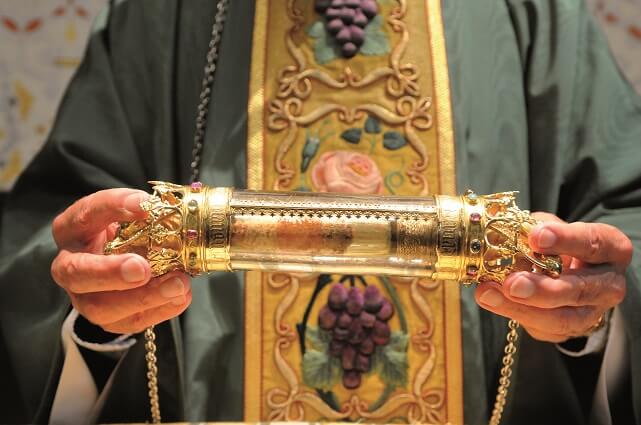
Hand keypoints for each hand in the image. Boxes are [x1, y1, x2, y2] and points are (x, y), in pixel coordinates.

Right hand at [51, 189, 191, 333]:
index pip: (84, 215)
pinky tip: (181, 297)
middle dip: (109, 273)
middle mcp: (71, 266)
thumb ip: (140, 208)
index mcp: (73, 230)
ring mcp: (86, 298)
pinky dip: (159, 311)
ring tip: (178, 284)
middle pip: (77, 274)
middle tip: (141, 268)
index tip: (144, 205)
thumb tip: (154, 207)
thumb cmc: (127, 231)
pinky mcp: (109, 319)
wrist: (129, 258)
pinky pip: (130, 322)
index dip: (113, 208)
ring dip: (143, 297)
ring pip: (102, 307)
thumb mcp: (130, 212)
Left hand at [475, 212, 631, 342]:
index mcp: (611, 249)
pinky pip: (544, 329)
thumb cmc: (558, 246)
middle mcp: (608, 284)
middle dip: (543, 289)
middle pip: (580, 290)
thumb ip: (532, 229)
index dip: (566, 240)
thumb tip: (503, 229)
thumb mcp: (549, 229)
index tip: (536, 237)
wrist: (567, 273)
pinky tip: (492, 302)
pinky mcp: (569, 330)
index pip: (594, 243)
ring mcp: (592, 312)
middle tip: (513, 283)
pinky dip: (516, 315)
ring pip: (562, 318)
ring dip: (522, 308)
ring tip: (488, 294)